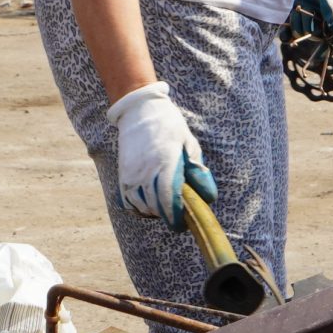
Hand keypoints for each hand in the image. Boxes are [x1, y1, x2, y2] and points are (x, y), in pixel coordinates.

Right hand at [107, 81, 217, 226]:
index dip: (177, 217)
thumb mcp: (189, 144)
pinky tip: (149, 204)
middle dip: (169, 216)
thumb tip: (209, 197)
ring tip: (165, 205)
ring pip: (142, 207)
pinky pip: (128, 202)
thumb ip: (198, 171)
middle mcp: (145, 171)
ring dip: (155, 212)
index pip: (169, 200)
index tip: (184, 223)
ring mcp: (131, 174)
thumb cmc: (169, 126)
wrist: (140, 110)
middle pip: (156, 207)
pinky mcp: (123, 174)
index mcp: (165, 163)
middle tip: (179, 214)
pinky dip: (138, 208)